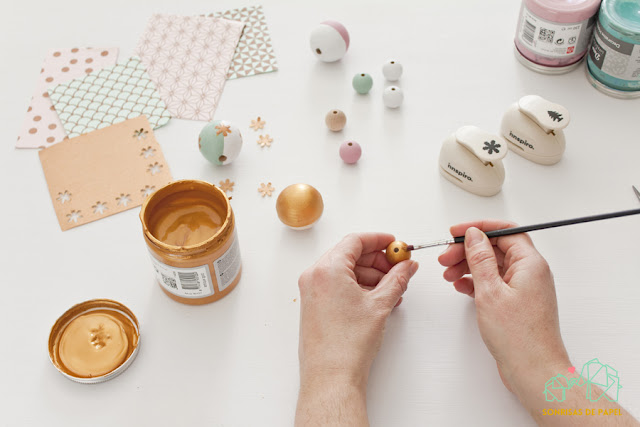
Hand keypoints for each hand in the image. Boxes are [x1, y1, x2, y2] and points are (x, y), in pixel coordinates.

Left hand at [296, 233, 418, 425]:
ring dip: (370, 276)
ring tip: (393, 289)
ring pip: (344, 271)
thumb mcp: (380, 305)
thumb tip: (407, 266)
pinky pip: (337, 285)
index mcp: (327, 269)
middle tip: (398, 268)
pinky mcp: (314, 305)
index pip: (355, 241)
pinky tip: (378, 299)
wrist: (331, 376)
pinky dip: (358, 287)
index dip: (379, 240)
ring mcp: (312, 291)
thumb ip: (397, 279)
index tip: (395, 244)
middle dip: (377, 260)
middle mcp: (314, 276)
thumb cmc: (348, 344)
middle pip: (349, 254)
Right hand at [438, 220, 569, 397]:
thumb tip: (473, 235)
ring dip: (469, 266)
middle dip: (468, 250)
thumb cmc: (519, 337)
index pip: (504, 231)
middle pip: (496, 248)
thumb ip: (480, 259)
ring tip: (449, 275)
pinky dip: (476, 282)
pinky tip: (461, 287)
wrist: (534, 371)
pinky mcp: (517, 303)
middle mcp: (530, 272)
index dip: (478, 228)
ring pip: (493, 265)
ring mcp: (524, 288)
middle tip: (446, 257)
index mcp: (530, 263)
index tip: (455, 232)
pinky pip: (494, 282)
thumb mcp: (490, 291)